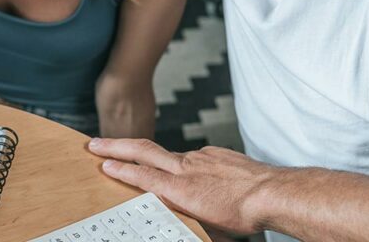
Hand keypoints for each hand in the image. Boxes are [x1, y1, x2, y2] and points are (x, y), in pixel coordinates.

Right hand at [88, 138, 275, 234]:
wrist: (273, 193)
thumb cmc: (243, 215)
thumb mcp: (207, 225)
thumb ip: (184, 214)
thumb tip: (174, 215)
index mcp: (180, 188)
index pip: (142, 175)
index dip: (120, 169)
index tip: (102, 163)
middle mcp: (187, 167)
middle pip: (144, 151)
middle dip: (116, 146)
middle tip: (95, 143)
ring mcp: (202, 157)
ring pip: (173, 158)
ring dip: (162, 165)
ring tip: (181, 188)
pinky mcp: (217, 153)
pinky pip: (197, 160)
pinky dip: (193, 170)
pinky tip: (208, 184)